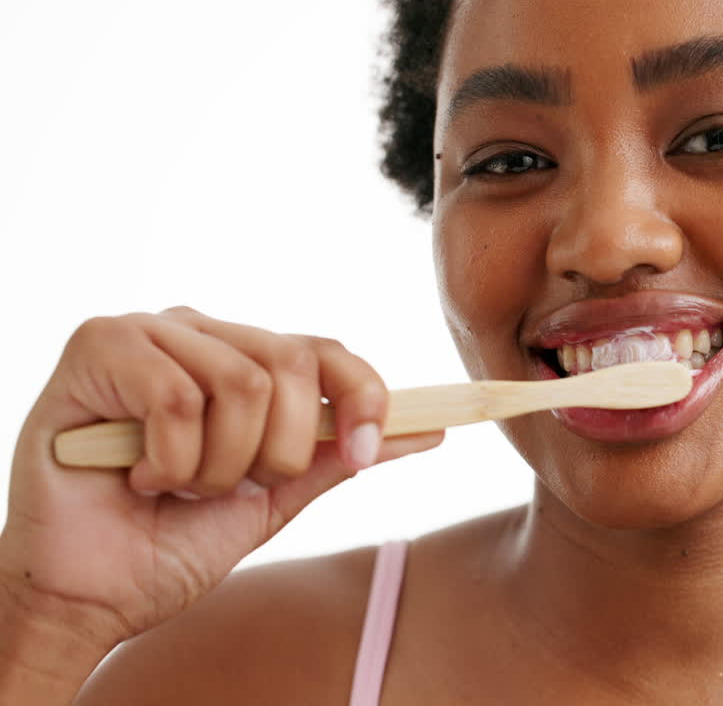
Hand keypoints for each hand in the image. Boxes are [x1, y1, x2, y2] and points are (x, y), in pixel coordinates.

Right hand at [0, 306, 443, 652]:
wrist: (88, 596)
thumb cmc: (168, 544)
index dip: (363, 397)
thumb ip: (336, 458)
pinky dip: (171, 457)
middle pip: (294, 362)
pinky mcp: (99, 347)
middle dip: (280, 449)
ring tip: (176, 485)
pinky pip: (178, 397)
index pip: (327, 351)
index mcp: (243, 361)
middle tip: (231, 488)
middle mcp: (201, 334)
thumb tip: (426, 430)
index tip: (363, 454)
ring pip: (243, 383)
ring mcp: (150, 333)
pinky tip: (140, 474)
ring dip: (219, 464)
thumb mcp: (273, 500)